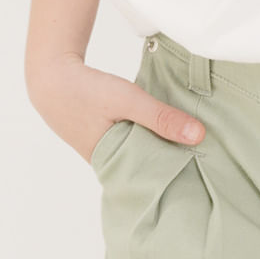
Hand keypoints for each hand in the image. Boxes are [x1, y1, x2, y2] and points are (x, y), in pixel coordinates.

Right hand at [26, 52, 205, 164]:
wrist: (52, 78)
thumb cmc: (87, 91)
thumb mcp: (128, 100)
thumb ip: (161, 117)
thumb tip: (199, 136)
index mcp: (113, 165)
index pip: (152, 180)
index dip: (177, 177)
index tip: (204, 175)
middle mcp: (109, 165)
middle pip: (148, 169)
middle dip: (173, 163)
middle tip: (207, 161)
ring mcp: (105, 153)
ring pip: (141, 155)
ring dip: (161, 147)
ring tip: (193, 146)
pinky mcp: (105, 139)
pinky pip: (133, 143)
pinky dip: (148, 137)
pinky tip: (167, 130)